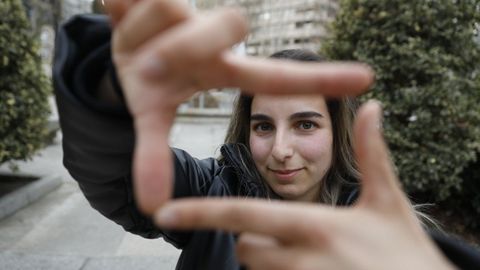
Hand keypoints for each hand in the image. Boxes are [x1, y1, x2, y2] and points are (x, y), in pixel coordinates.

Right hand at [104, 0, 373, 213]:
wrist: (122, 42)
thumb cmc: (150, 80)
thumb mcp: (151, 115)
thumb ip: (153, 157)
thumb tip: (151, 208)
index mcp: (222, 68)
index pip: (275, 75)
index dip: (319, 78)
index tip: (367, 79)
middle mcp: (215, 34)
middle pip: (228, 22)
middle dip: (184, 43)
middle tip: (152, 62)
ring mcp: (189, 7)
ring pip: (170, 5)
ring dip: (142, 32)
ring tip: (133, 42)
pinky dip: (119, 2)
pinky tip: (120, 7)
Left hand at [154, 102, 455, 269]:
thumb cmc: (406, 252)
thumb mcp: (389, 202)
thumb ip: (374, 154)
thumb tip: (373, 106)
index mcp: (316, 225)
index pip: (244, 216)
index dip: (200, 213)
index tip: (163, 213)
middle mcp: (302, 259)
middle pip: (245, 246)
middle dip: (254, 238)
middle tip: (286, 234)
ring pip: (258, 269)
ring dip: (269, 260)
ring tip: (306, 254)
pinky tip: (311, 267)